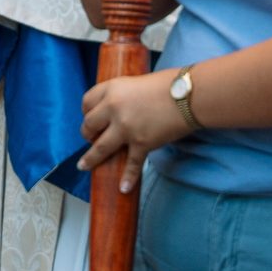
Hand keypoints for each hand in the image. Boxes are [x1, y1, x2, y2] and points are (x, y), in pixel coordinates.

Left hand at [77, 69, 190, 192]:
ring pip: (100, 148)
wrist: (188, 95)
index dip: (86, 111)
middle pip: (89, 125)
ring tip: (83, 166)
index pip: (87, 101)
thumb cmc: (168, 84)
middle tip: (91, 139)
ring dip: (91, 159)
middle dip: (88, 134)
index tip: (89, 118)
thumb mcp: (137, 82)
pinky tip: (123, 188)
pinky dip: (128, 178)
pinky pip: (131, 165)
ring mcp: (126, 127)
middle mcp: (114, 108)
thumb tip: (120, 108)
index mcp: (112, 88)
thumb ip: (125, 95)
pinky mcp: (141, 143)